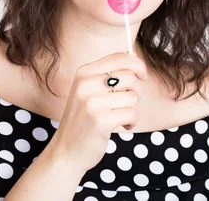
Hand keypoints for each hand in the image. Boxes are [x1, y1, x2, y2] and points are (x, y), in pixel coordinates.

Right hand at [49, 51, 147, 172]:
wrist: (66, 151)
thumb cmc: (84, 119)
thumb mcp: (90, 91)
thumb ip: (109, 75)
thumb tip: (136, 62)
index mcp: (84, 72)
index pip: (121, 57)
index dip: (138, 65)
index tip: (142, 75)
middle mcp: (86, 84)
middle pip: (131, 77)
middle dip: (137, 92)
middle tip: (128, 103)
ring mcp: (91, 102)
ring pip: (133, 97)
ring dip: (133, 110)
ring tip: (120, 117)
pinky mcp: (99, 120)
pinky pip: (131, 114)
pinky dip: (132, 122)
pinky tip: (121, 126)